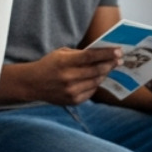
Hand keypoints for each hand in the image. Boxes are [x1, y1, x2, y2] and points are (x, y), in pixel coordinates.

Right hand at [4, 47, 121, 105]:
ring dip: (104, 74)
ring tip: (109, 68)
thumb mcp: (61, 54)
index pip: (90, 56)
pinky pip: (91, 91)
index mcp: (65, 62)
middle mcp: (68, 77)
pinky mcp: (73, 100)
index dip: (106, 54)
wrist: (33, 84)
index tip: (118, 51)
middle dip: (110, 64)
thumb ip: (80, 54)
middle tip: (119, 60)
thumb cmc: (49, 65)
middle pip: (96, 70)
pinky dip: (95, 84)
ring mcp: (71, 91)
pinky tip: (96, 79)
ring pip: (96, 81)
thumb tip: (102, 54)